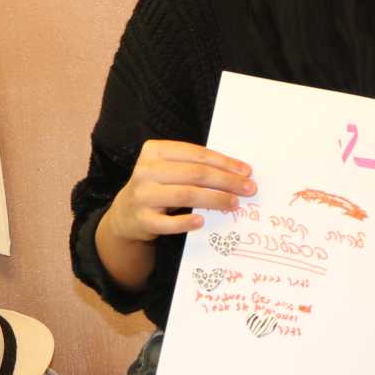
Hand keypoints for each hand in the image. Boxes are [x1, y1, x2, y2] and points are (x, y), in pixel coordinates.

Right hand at [102, 140, 254, 244]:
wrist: (126, 215)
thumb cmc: (158, 188)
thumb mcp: (169, 170)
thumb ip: (194, 167)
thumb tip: (238, 174)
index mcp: (155, 151)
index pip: (197, 154)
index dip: (224, 163)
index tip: (246, 172)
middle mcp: (146, 170)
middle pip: (195, 174)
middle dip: (226, 181)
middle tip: (248, 189)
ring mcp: (142, 195)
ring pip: (186, 195)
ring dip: (215, 199)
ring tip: (234, 204)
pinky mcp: (142, 220)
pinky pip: (167, 223)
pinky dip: (186, 222)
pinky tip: (202, 221)